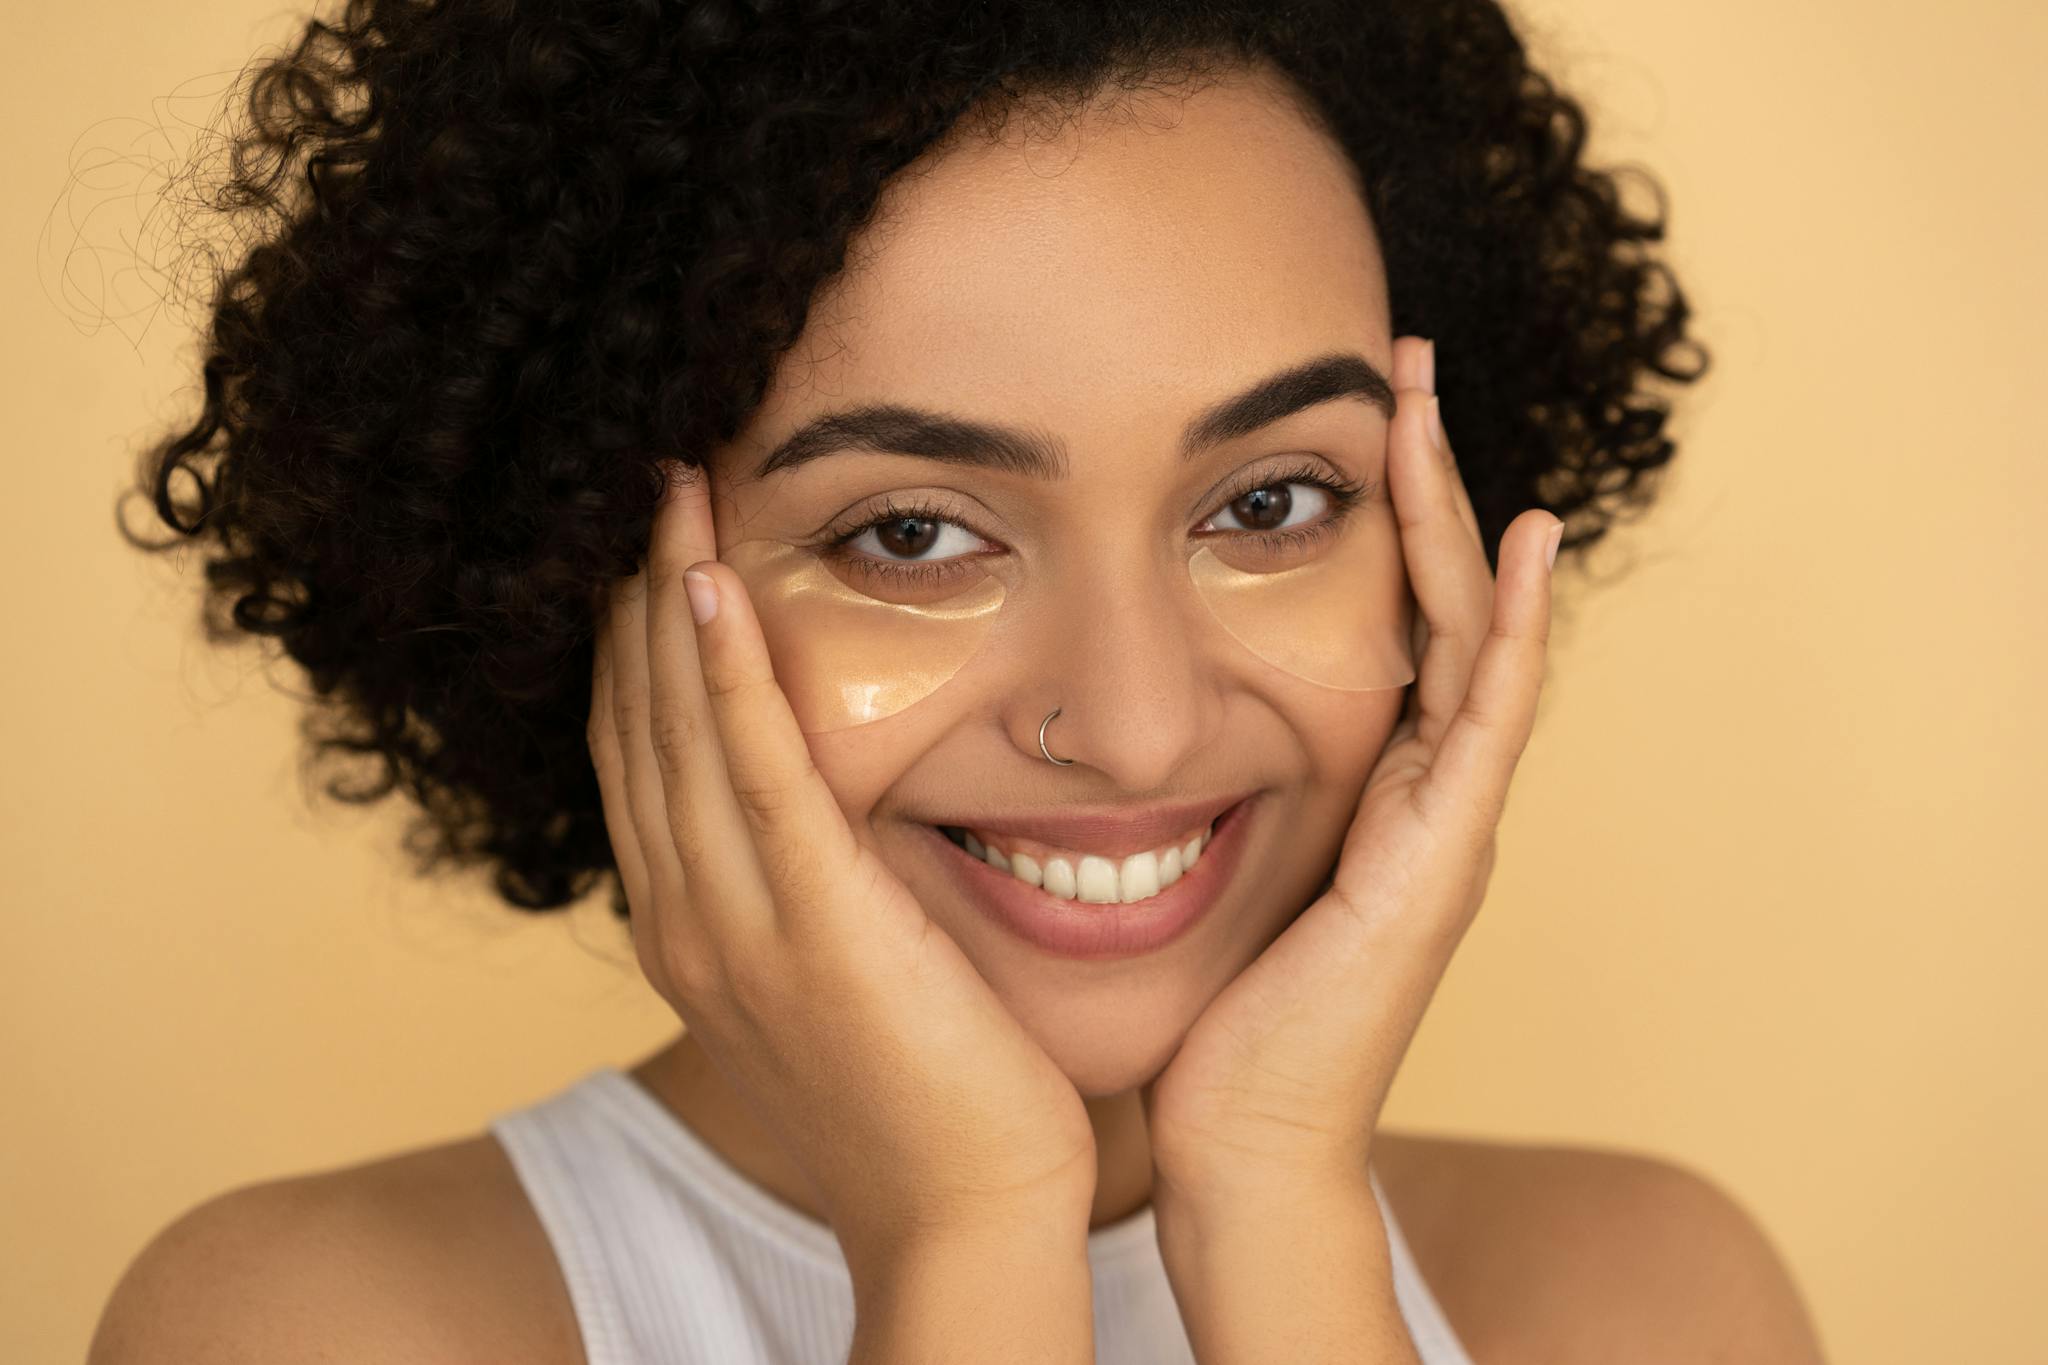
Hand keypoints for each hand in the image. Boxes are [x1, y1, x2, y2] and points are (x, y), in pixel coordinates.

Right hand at [587, 461, 1098, 1269]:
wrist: (967, 1215)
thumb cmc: (932, 1095)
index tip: (652, 545)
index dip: (636, 644)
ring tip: (670, 485)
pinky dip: (722, 670)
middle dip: (635, 595)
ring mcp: (734, 924)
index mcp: (692, 929)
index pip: (640, 756)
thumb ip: (812, 888)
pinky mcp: (808, 923)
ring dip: (666, 597)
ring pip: (677, 726)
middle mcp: (686, 918)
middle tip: (648, 480)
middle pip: (636, 723)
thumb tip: (833, 811)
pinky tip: (708, 580)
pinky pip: (753, 768)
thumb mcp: (841, 976)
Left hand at [1140, 335, 1562, 1202]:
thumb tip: (1103, 708)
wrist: (1239, 1142)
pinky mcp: (1443, 859)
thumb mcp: (1202, 866)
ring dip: (1454, 511)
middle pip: (1438, 598)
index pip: (1387, 617)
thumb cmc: (1209, 1018)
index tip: (1343, 410)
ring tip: (1430, 400)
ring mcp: (1445, 822)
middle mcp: (1423, 791)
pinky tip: (1525, 543)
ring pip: (1470, 632)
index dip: (1377, 511)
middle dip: (1421, 477)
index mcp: (1368, 786)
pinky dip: (1511, 629)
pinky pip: (1490, 720)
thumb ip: (1189, 784)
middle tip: (1399, 360)